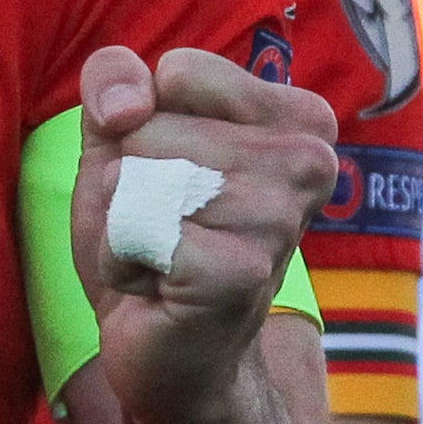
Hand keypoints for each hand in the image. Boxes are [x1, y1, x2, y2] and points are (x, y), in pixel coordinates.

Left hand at [71, 45, 336, 423]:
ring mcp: (279, 219)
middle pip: (151, 125)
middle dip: (130, 179)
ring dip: (124, 222)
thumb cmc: (153, 236)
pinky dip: (121, 260)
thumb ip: (115, 80)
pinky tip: (157, 289)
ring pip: (138, 173)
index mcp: (299, 120)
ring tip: (162, 256)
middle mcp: (307, 163)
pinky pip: (134, 227)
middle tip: (166, 230)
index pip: (179, 72)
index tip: (173, 177)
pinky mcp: (240, 271)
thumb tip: (125, 105)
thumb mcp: (123, 139)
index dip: (144, 125)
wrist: (168, 351)